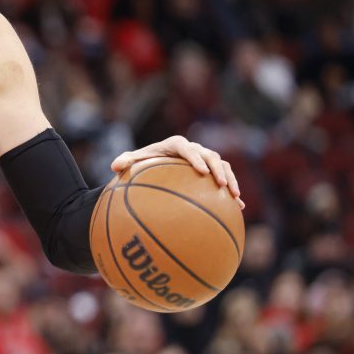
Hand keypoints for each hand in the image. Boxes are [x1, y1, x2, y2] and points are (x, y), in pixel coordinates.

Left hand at [110, 135, 243, 208]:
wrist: (158, 164)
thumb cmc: (145, 163)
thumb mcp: (134, 162)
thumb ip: (125, 161)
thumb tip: (114, 166)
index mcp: (175, 145)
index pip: (187, 148)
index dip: (195, 158)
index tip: (201, 171)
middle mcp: (194, 150)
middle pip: (211, 156)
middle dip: (218, 169)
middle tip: (221, 183)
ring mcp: (205, 160)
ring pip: (223, 165)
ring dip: (230, 179)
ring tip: (234, 195)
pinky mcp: (212, 171)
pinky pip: (225, 179)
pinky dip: (232, 191)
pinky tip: (239, 208)